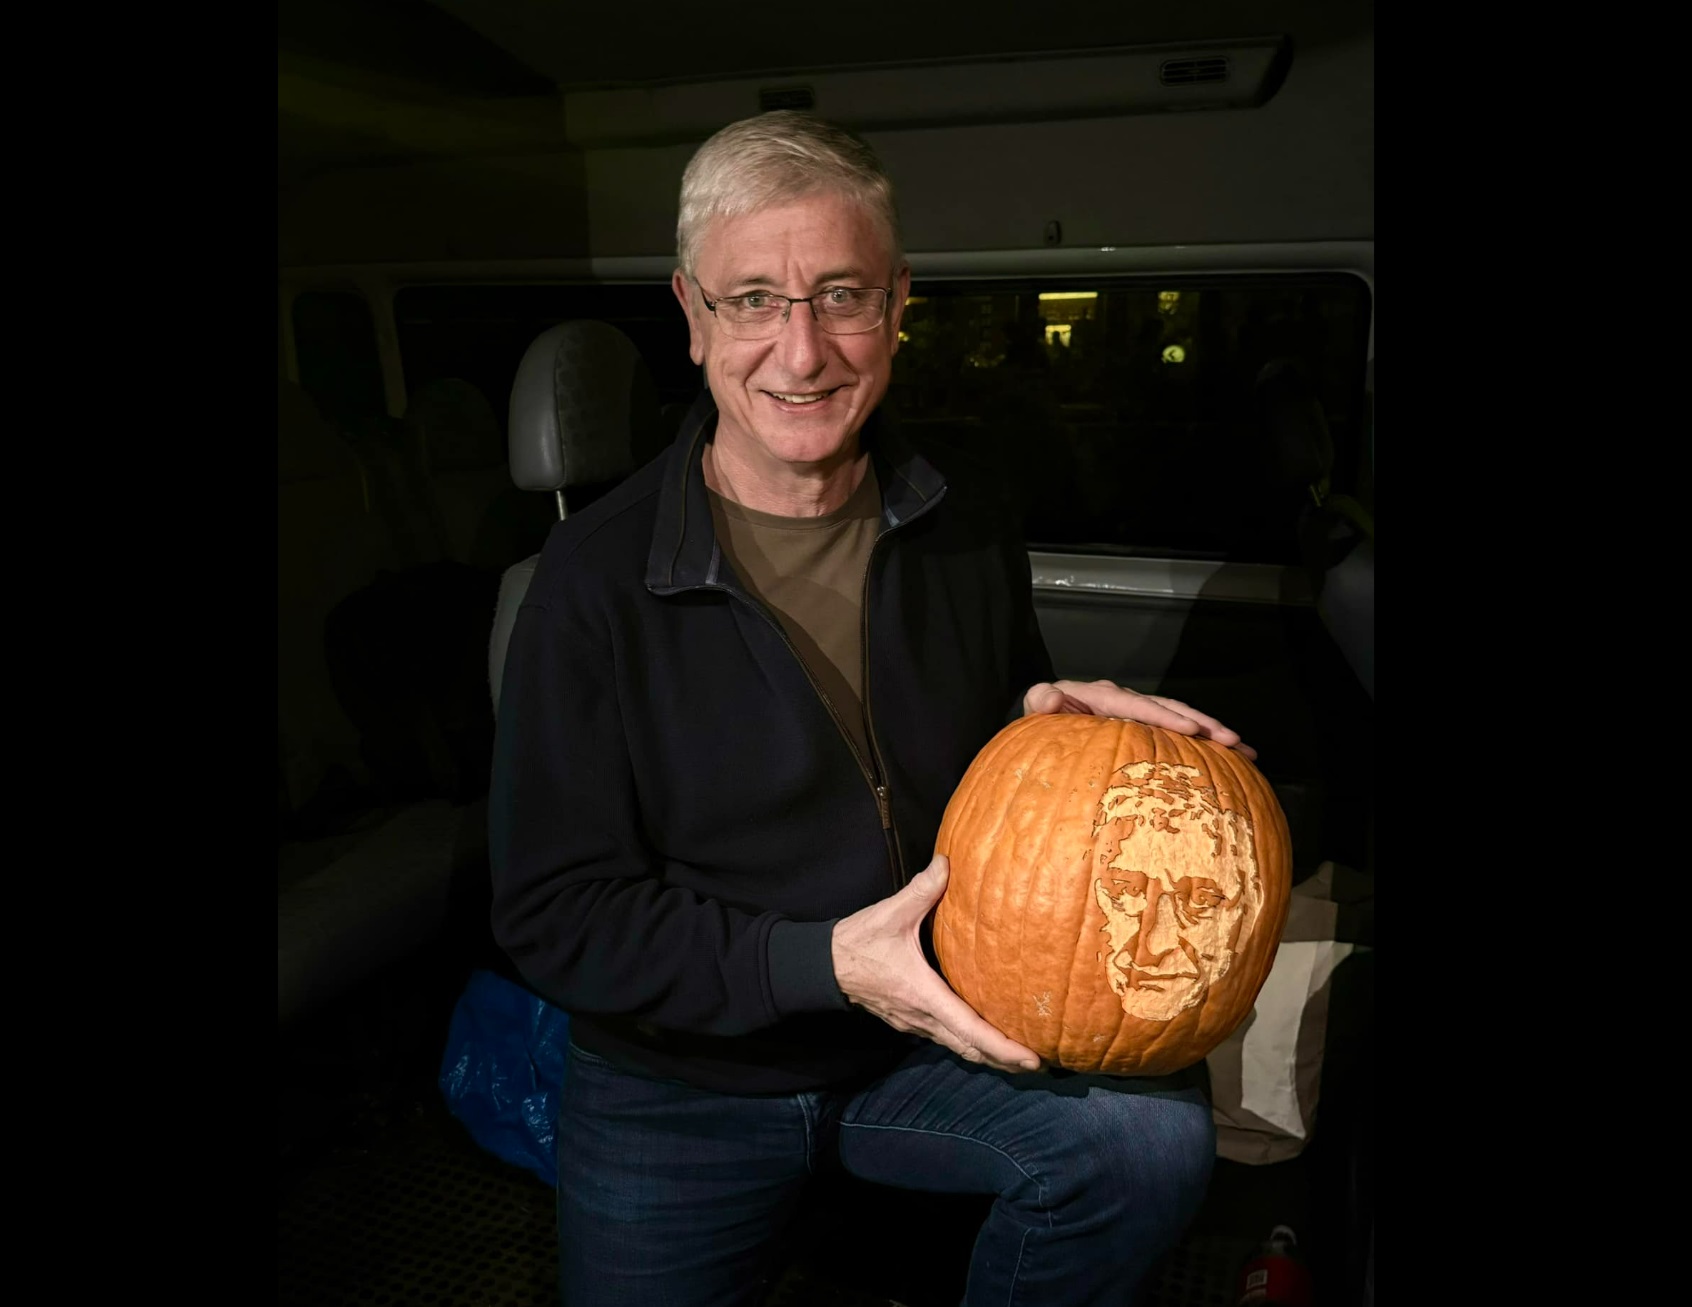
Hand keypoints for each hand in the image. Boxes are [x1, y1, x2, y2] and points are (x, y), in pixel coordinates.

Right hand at [832, 855, 1041, 1073]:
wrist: (825, 966)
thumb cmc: (859, 942)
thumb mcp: (890, 913)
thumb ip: (921, 890)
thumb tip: (947, 863)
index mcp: (923, 994)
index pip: (969, 1029)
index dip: (1001, 1048)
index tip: (1030, 1059)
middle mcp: (922, 1017)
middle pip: (969, 1049)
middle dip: (1004, 1060)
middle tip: (1039, 1063)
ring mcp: (915, 1023)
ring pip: (958, 1047)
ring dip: (988, 1055)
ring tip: (1019, 1056)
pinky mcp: (910, 1021)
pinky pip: (946, 1038)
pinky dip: (970, 1043)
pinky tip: (984, 1035)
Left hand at [1022, 678, 1256, 760]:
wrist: (1047, 726)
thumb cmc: (1042, 721)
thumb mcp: (1037, 710)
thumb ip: (1040, 702)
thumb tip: (1052, 695)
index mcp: (1100, 696)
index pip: (1135, 704)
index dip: (1165, 715)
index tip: (1192, 727)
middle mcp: (1124, 699)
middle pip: (1168, 709)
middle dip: (1203, 723)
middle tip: (1233, 740)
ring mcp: (1136, 712)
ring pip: (1180, 718)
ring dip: (1213, 733)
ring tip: (1243, 749)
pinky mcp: (1145, 727)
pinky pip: (1176, 733)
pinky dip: (1203, 744)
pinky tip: (1231, 761)